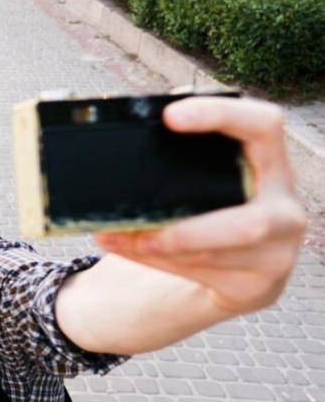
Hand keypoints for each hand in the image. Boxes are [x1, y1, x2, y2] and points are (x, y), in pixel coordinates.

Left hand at [95, 96, 306, 313]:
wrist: (239, 269)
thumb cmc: (217, 209)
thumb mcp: (207, 178)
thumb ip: (182, 150)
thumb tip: (135, 122)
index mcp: (272, 165)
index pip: (264, 126)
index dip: (222, 115)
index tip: (170, 116)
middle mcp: (285, 209)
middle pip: (250, 223)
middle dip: (188, 231)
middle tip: (136, 222)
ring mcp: (277, 253)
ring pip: (216, 255)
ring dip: (159, 248)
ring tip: (116, 237)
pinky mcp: (256, 286)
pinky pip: (203, 274)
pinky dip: (159, 262)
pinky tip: (132, 248)